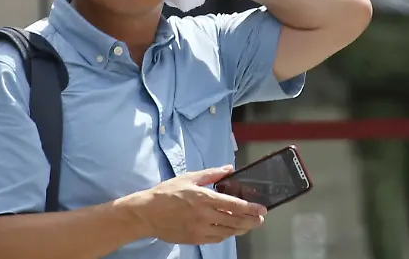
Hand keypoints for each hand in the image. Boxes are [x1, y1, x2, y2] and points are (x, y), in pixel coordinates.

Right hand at [128, 166, 266, 245]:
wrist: (146, 213)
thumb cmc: (167, 193)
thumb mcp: (189, 177)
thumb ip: (212, 174)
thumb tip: (229, 169)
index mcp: (205, 198)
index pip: (235, 205)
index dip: (251, 208)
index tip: (262, 209)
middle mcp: (204, 215)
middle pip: (235, 221)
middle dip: (251, 221)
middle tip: (260, 219)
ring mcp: (200, 229)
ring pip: (227, 232)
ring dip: (241, 229)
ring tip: (249, 225)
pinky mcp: (194, 239)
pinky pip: (216, 239)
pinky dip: (226, 235)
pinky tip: (231, 230)